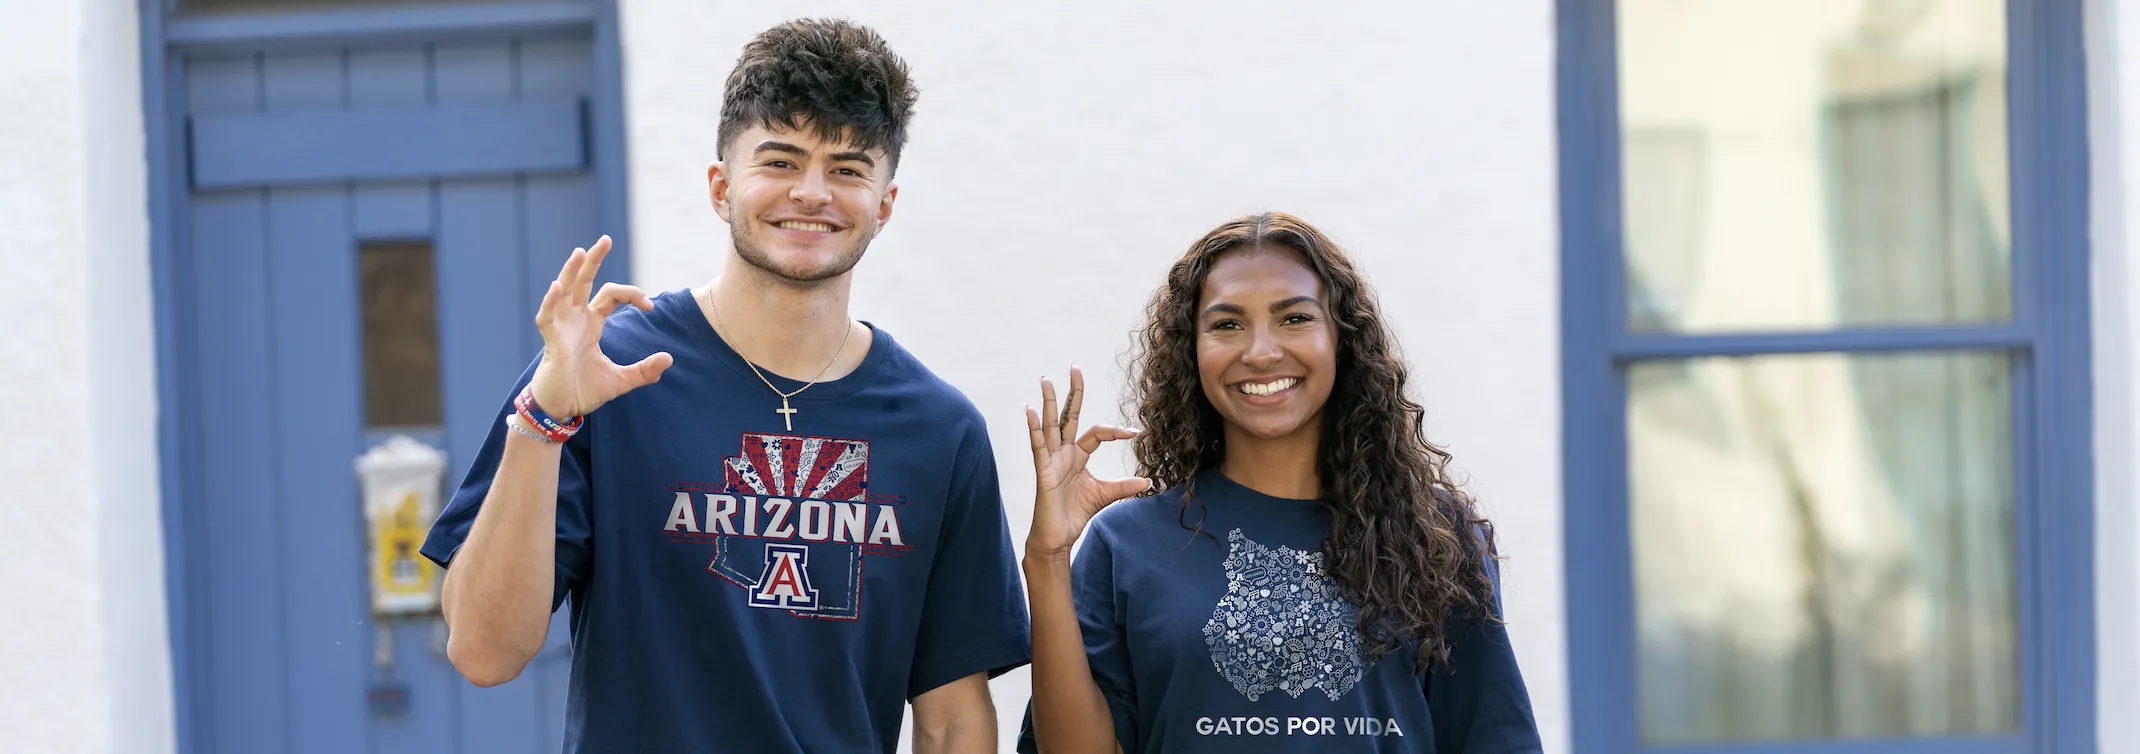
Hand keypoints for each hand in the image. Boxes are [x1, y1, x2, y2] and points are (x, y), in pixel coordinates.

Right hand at [527, 235, 672, 417]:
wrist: (561, 410)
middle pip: (583, 282)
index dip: (632, 295)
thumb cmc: (583, 391)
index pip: (611, 297)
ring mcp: (561, 328)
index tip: (649, 306)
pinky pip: (547, 318)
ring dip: (570, 272)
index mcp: (591, 325)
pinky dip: (551, 302)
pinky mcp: (551, 342)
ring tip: (580, 252)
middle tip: (606, 239)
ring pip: (564, 292)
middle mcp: (575, 320)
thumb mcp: (620, 381)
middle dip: (593, 261)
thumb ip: (644, 371)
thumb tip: (669, 358)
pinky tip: (558, 287)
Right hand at [1025, 366, 1149, 558]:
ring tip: (1046, 379)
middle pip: (1069, 416)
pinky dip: (1033, 428)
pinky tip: (1030, 411)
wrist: (1058, 537)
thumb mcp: (1105, 496)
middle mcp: (1063, 453)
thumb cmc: (1075, 515)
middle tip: (1075, 367)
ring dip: (1049, 402)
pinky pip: (1038, 446)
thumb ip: (1125, 487)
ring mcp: (1051, 460)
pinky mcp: (1043, 471)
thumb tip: (1149, 482)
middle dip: (1073, 392)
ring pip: (1051, 425)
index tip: (1134, 433)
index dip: (1115, 431)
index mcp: (1078, 456)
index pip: (1097, 433)